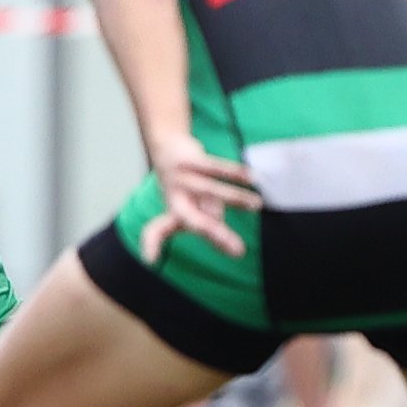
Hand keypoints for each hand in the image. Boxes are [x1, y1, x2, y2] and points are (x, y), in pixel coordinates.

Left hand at [138, 130, 258, 263]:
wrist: (166, 146)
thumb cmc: (184, 186)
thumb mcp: (193, 207)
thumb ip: (210, 226)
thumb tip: (232, 249)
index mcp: (172, 213)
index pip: (156, 231)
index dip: (151, 245)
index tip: (150, 260)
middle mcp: (174, 198)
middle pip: (192, 219)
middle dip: (214, 233)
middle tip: (239, 250)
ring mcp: (181, 179)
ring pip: (210, 190)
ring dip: (235, 198)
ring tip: (256, 205)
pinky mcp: (189, 160)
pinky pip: (214, 168)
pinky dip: (233, 173)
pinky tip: (251, 177)